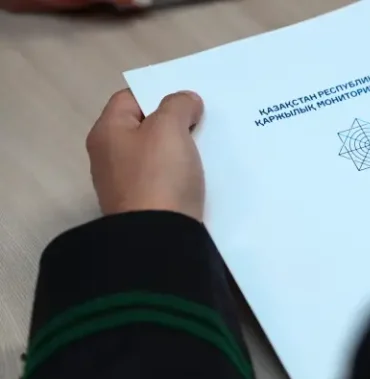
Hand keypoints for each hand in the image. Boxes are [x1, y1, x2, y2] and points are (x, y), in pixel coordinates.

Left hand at [86, 89, 205, 220]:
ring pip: (157, 156)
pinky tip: (201, 178)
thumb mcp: (169, 129)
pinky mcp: (145, 207)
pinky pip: (166, 181)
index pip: (130, 98)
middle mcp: (110, 157)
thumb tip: (186, 101)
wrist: (160, 238)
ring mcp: (126, 185)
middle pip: (145, 128)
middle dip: (174, 124)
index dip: (159, 94)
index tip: (189, 103)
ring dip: (181, 152)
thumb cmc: (159, 176)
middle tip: (203, 124)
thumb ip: (178, 105)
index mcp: (107, 133)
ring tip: (207, 150)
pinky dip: (182, 176)